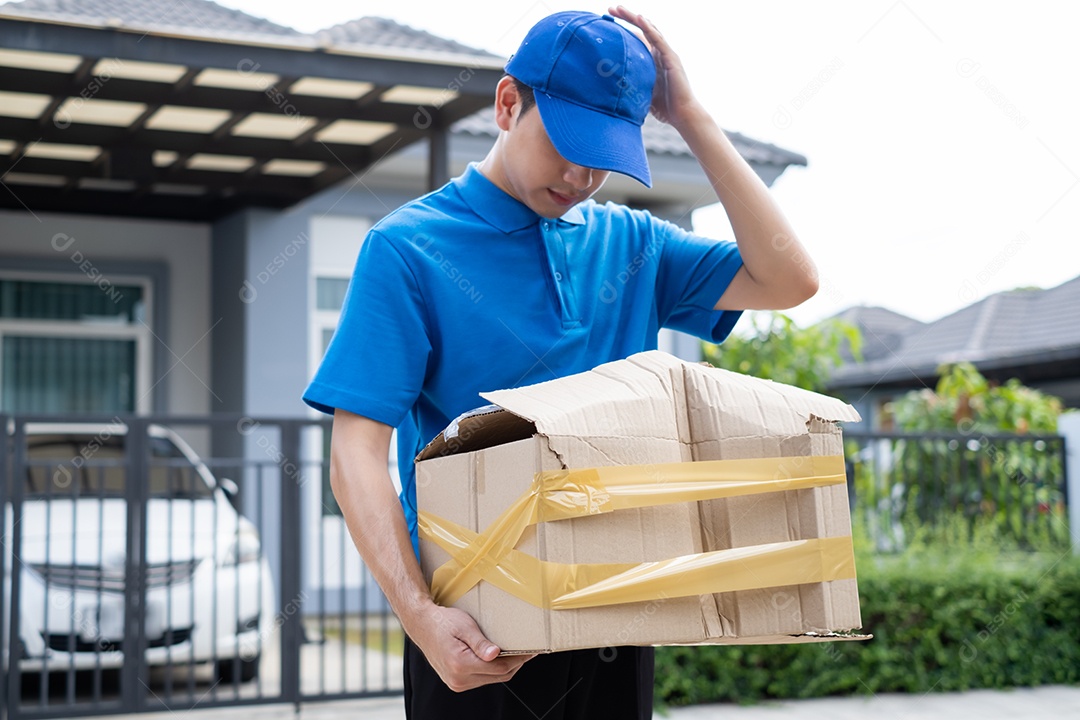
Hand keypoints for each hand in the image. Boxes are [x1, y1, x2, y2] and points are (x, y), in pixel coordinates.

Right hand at [410, 604, 534, 691]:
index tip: (531, 651)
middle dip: (515, 664)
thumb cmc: (443, 622)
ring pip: (491, 679)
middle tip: (528, 652)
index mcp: (461, 665)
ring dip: (505, 668)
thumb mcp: (464, 626)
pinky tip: (499, 659)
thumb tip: (495, 655)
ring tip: (516, 654)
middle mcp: (459, 679)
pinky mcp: (456, 682)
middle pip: (498, 676)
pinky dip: (493, 670)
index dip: (518, 659)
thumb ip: (480, 643)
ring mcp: (457, 683)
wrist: (422, 625)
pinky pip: (482, 679)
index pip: (499, 668)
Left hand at [608, 5, 705, 129]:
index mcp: (653, 60)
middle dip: (627, 18)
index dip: (625, 29)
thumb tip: (611, 89)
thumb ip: (632, 86)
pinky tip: (639, 19)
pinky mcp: (671, 58)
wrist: (683, 115)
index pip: (638, 39)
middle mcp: (660, 53)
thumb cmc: (665, 108)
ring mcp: (666, 54)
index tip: (609, 21)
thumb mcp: (643, 93)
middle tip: (611, 8)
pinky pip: (658, 40)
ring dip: (634, 18)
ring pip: (649, 29)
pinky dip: (649, 28)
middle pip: (642, 29)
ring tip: (620, 9)